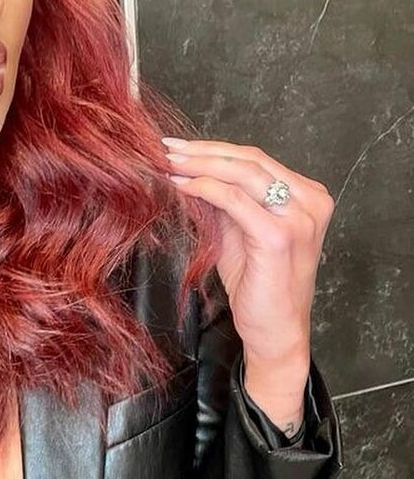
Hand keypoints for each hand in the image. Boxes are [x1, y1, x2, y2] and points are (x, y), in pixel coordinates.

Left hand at [160, 137, 334, 363]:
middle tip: (167, 149)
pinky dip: (204, 188)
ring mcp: (298, 218)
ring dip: (200, 165)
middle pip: (250, 160)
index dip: (215, 149)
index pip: (256, 159)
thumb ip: (226, 201)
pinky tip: (181, 186)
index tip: (180, 147)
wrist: (275, 331)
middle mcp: (310, 202)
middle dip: (203, 151)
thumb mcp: (240, 232)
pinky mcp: (278, 236)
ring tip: (169, 165)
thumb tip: (190, 170)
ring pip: (242, 173)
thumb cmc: (259, 286)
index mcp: (307, 196)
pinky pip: (234, 200)